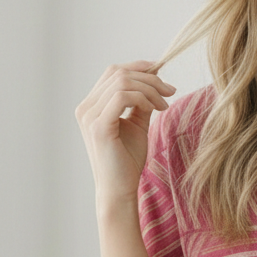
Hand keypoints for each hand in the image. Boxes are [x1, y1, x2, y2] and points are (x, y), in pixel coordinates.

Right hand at [75, 61, 175, 205]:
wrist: (120, 190)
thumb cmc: (127, 161)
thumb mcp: (137, 124)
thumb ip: (141, 102)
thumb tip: (155, 79)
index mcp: (92, 105)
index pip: (113, 72)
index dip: (139, 67)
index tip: (162, 73)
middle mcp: (86, 108)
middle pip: (118, 73)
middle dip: (149, 78)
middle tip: (171, 91)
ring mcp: (89, 116)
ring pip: (122, 82)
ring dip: (150, 89)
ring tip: (165, 104)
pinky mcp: (99, 126)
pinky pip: (123, 97)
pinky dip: (143, 98)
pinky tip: (155, 109)